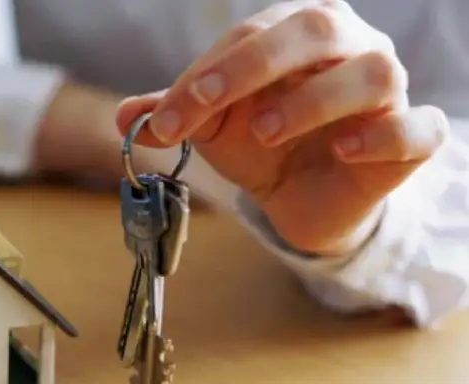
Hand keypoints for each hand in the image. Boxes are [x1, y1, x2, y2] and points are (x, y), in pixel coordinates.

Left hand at [115, 0, 448, 254]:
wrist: (301, 194)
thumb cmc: (261, 144)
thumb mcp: (212, 126)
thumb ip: (172, 115)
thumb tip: (124, 117)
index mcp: (297, 31)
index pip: (250, 37)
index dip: (204, 77)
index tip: (164, 122)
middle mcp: (350, 46)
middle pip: (316, 28)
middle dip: (252, 65)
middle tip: (207, 107)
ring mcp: (387, 90)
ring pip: (372, 72)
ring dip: (313, 100)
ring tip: (266, 131)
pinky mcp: (412, 138)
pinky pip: (419, 126)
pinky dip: (384, 134)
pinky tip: (344, 149)